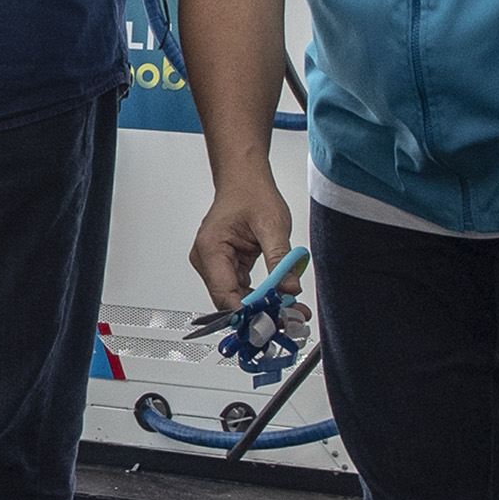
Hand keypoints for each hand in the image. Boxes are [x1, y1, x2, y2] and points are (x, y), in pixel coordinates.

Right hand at [190, 174, 299, 312]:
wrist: (244, 179)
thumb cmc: (250, 194)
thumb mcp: (272, 225)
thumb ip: (280, 260)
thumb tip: (288, 288)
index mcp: (211, 249)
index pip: (225, 295)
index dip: (249, 312)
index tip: (274, 320)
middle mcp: (207, 261)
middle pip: (230, 302)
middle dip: (260, 313)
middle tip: (289, 318)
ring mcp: (215, 265)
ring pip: (237, 299)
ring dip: (263, 308)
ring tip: (291, 311)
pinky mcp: (227, 267)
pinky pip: (242, 290)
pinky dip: (261, 297)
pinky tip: (280, 300)